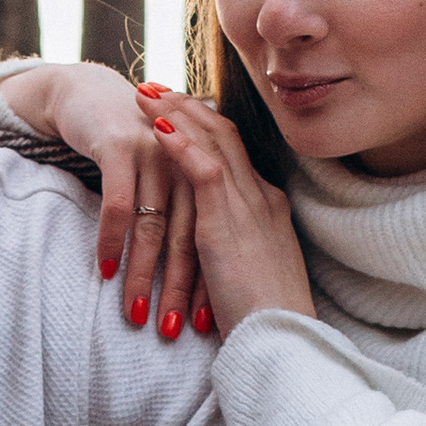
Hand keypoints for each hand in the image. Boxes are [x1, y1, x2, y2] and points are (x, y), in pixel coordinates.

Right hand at [0, 58, 202, 335]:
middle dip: (181, 289)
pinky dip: (111, 240)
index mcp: (206, 175)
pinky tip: (105, 270)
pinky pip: (118, 204)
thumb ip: (185, 217)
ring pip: (153, 226)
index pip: (215, 240)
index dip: (211, 283)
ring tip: (135, 312)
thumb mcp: (167, 182)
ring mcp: (155, 155)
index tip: (207, 325)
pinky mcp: (122, 148)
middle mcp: (187, 166)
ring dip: (144, 274)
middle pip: (189, 237)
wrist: (91, 98)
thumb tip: (194, 278)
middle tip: (173, 330)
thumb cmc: (132, 150)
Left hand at [141, 92, 314, 336]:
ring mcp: (247, 206)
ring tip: (144, 93)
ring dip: (175, 114)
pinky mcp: (227, 223)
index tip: (180, 109)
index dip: (206, 127)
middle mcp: (261, 198)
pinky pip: (202, 169)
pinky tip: (153, 127)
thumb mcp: (253, 276)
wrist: (282, 340)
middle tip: (155, 86)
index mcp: (269, 208)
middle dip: (187, 107)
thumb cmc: (266, 321)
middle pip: (223, 136)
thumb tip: (219, 253)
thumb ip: (236, 253)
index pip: (236, 153)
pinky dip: (178, 144)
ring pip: (211, 143)